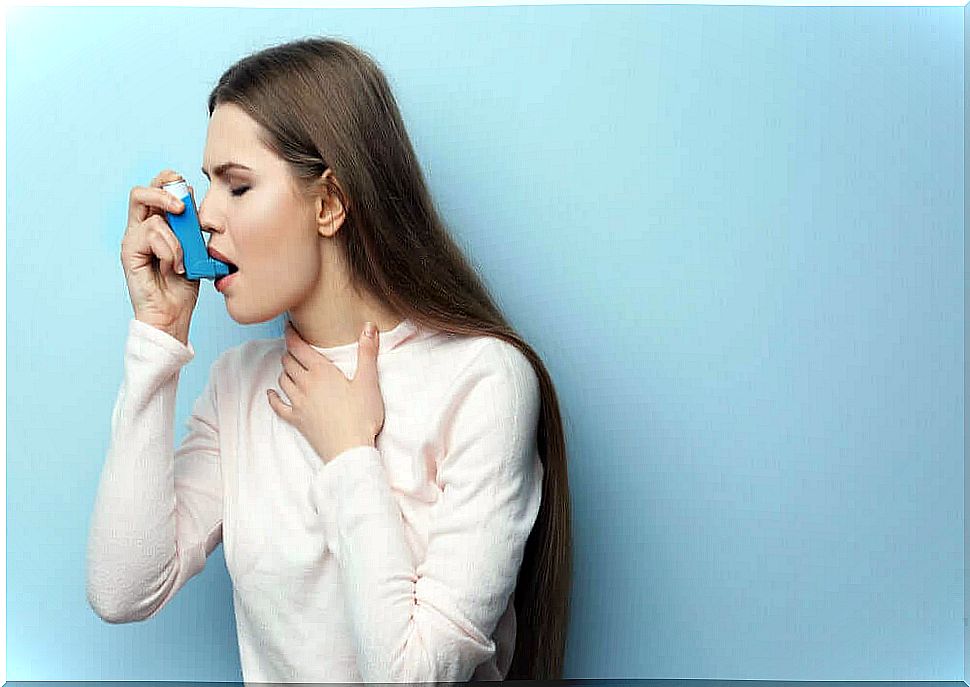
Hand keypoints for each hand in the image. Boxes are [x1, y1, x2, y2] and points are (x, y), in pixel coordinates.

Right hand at [121, 169, 199, 335]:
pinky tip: (173, 267)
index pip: (156, 190)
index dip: (170, 182)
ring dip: (176, 239)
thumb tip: (191, 196)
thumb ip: (189, 225)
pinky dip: (170, 250)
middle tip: (183, 209)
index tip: (190, 191)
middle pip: (141, 192)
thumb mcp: (194, 248)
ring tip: (182, 261)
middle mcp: (139, 229)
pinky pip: (152, 235)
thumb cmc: (183, 285)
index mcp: (155, 224)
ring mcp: (132, 240)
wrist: (173, 314)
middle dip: (164, 193)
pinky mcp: (129, 253)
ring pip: (153, 218)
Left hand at [267, 320, 385, 464]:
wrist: (350, 450)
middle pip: (288, 362)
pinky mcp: (297, 420)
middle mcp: (305, 384)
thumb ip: (367, 352)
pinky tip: (271, 394)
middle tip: (296, 347)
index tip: (288, 326)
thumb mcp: (369, 381)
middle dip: (290, 352)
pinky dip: (273, 398)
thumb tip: (368, 325)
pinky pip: (278, 406)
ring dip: (285, 371)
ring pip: (283, 380)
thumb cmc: (362, 416)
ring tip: (291, 366)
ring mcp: (298, 403)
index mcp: (321, 372)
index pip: (298, 347)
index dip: (291, 334)